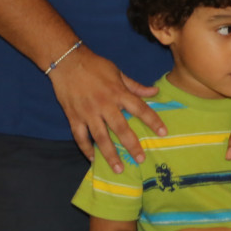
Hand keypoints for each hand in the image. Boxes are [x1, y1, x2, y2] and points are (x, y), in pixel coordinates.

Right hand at [47, 45, 163, 170]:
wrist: (67, 62)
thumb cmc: (95, 65)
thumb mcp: (117, 72)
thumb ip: (135, 85)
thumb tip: (155, 90)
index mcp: (118, 92)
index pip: (140, 108)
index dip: (153, 120)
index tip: (163, 132)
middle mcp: (104, 105)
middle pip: (121, 128)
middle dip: (132, 145)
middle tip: (141, 159)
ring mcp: (88, 113)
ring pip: (101, 138)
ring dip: (110, 154)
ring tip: (119, 169)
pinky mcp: (73, 117)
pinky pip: (80, 137)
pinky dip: (86, 149)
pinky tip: (92, 160)